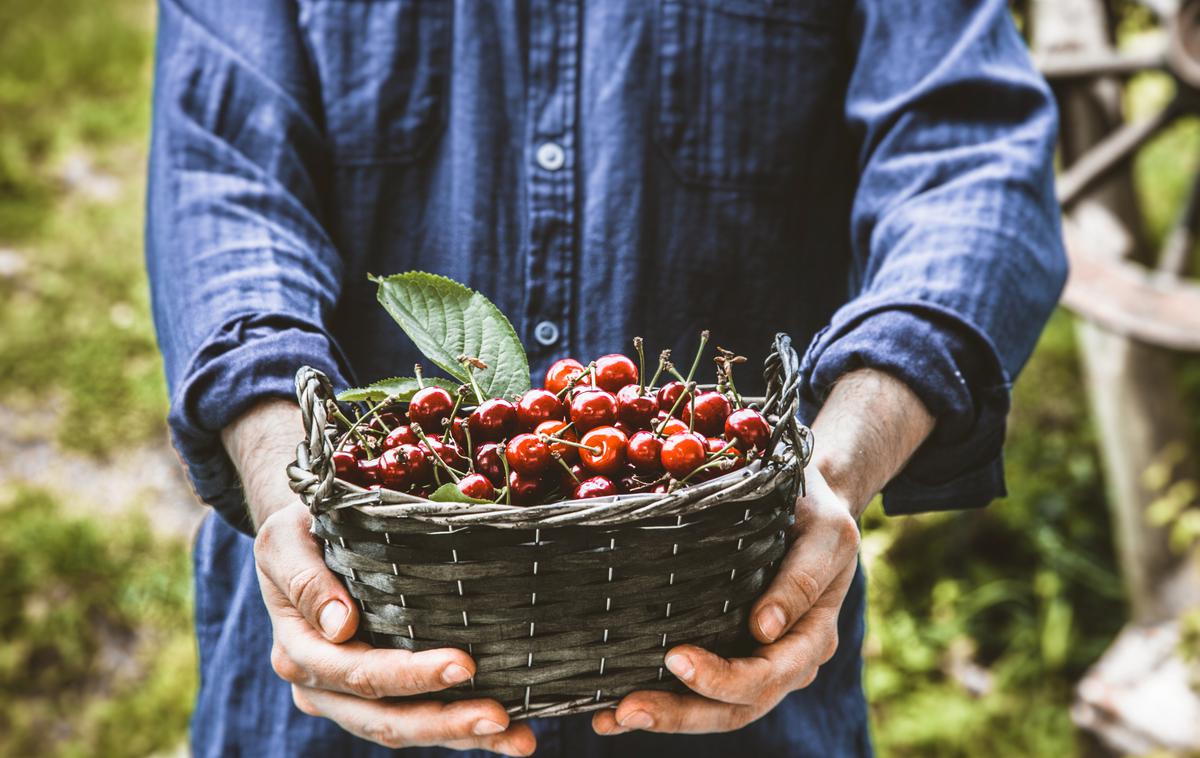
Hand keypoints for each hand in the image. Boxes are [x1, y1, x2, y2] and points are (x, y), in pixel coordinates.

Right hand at [226, 401, 535, 754]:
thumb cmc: (300, 529)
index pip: (356, 673)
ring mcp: (349, 699)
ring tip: (518, 738)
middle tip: (500, 715)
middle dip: (445, 720)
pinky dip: (463, 732)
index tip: (464, 664)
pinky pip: (421, 718)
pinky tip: (510, 734)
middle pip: (384, 718)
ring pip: (407, 729)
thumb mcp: (288, 540)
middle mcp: (321, 686)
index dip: (409, 676)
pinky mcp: (379, 697)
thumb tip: (341, 626)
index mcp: (298, 650)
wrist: (303, 539)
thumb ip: (307, 580)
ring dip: (462, 736)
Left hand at [591, 368, 934, 735]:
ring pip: (714, 709)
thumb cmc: (816, 511)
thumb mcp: (823, 535)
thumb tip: (764, 628)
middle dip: (680, 713)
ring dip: (665, 716)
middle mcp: (787, 661)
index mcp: (813, 637)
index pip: (767, 675)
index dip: (722, 678)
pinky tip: (610, 715)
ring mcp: (757, 663)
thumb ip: (800, 581)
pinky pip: (697, 692)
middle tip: (628, 709)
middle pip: (735, 708)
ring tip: (611, 718)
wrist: (811, 501)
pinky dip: (659, 703)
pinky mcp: (730, 653)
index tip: (675, 658)